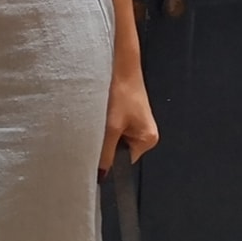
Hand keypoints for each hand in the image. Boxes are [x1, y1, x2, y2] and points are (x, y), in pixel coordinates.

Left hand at [101, 60, 158, 175]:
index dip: (109, 158)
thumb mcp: (111, 126)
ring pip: (115, 137)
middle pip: (120, 150)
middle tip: (95, 131)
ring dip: (105, 131)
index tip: (93, 153)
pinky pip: (115, 126)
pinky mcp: (130, 114)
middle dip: (106, 143)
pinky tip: (102, 112)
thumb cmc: (120, 92)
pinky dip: (106, 122)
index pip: (124, 162)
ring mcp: (138, 123)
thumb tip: (101, 176)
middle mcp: (146, 134)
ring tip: (100, 119)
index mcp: (148, 140)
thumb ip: (106, 152)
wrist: (121, 64)